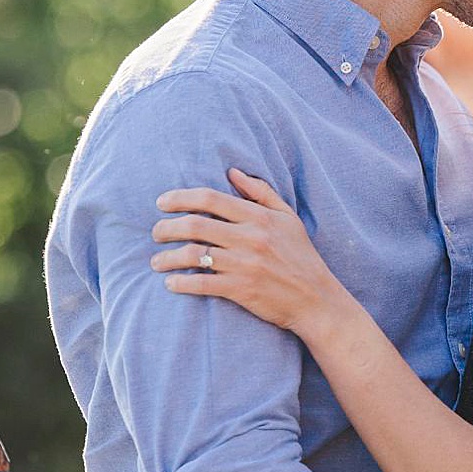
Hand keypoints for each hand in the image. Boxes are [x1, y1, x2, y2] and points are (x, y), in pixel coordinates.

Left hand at [152, 169, 343, 336]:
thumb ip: (260, 192)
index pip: (210, 199)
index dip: (180, 198)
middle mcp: (250, 238)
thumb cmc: (301, 256)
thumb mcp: (288, 217)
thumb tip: (232, 171)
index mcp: (258, 217)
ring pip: (194, 255)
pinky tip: (171, 284)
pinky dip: (181, 283)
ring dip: (168, 257)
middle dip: (166, 228)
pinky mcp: (241, 289)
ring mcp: (245, 264)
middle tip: (155, 233)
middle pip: (195, 225)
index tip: (161, 203)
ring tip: (156, 261)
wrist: (316, 299)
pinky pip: (202, 284)